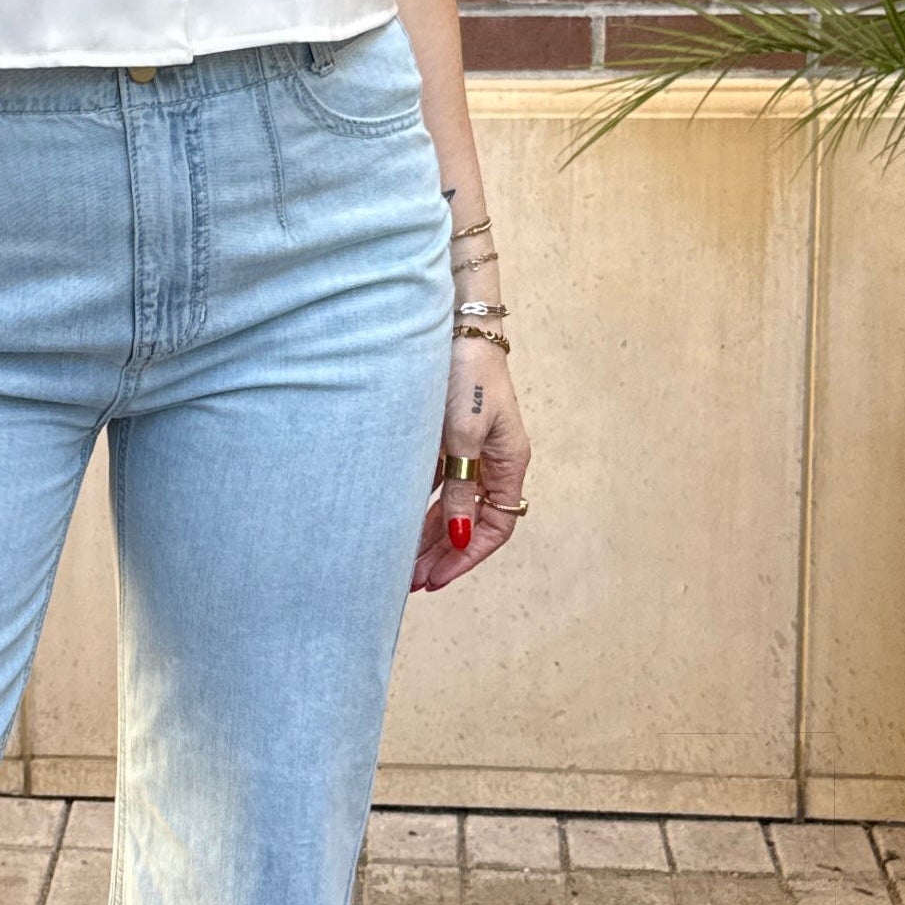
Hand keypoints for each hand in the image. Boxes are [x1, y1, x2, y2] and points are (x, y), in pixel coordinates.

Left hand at [411, 336, 530, 595]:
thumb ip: (460, 487)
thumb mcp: (462, 434)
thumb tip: (461, 537)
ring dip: (427, 535)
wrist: (455, 323)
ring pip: (451, 505)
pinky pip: (435, 484)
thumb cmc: (465, 372)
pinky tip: (396, 523)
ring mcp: (468, 449)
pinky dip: (418, 506)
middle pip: (471, 521)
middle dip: (442, 554)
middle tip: (409, 581)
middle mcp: (492, 461)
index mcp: (509, 462)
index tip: (436, 579)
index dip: (467, 557)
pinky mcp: (446, 437)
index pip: (496, 526)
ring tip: (399, 563)